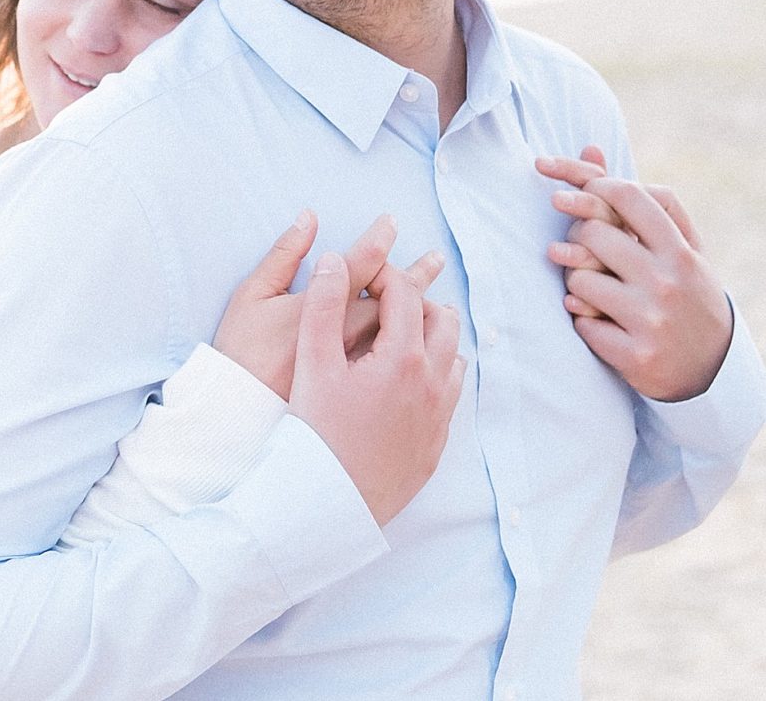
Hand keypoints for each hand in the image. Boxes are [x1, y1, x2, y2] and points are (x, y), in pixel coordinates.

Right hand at [287, 251, 465, 525]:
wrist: (326, 505)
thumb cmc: (315, 434)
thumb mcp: (312, 364)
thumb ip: (324, 306)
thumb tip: (334, 260)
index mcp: (404, 358)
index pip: (405, 294)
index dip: (383, 273)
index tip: (361, 271)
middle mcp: (432, 384)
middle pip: (441, 320)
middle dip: (414, 300)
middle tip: (380, 298)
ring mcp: (438, 417)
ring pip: (453, 357)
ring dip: (430, 337)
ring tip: (394, 334)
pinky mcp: (434, 445)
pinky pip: (449, 395)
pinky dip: (434, 374)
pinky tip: (405, 381)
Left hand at [535, 150, 730, 401]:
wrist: (713, 370)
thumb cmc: (688, 294)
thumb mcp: (681, 248)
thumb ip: (639, 201)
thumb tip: (589, 149)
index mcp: (681, 251)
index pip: (628, 195)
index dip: (593, 185)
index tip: (581, 193)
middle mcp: (668, 281)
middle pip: (593, 232)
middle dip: (579, 237)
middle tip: (585, 248)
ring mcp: (651, 319)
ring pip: (578, 281)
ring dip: (577, 285)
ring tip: (595, 292)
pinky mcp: (634, 355)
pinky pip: (580, 323)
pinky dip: (584, 321)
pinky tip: (604, 325)